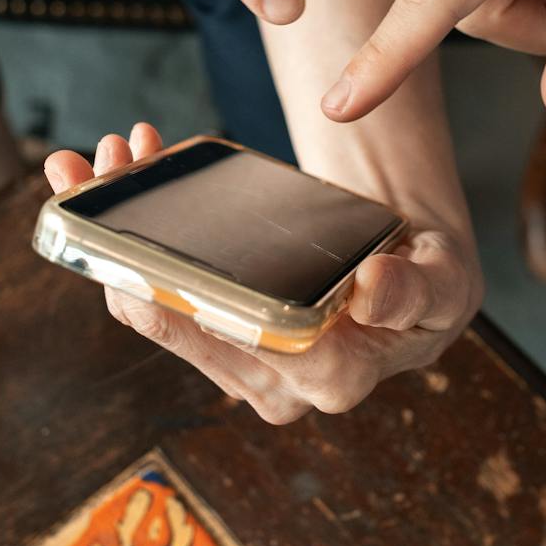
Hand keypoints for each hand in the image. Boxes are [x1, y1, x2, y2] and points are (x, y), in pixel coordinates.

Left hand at [44, 124, 482, 422]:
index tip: (160, 246)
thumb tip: (372, 288)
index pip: (252, 348)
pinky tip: (115, 178)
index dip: (198, 299)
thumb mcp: (443, 281)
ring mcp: (236, 364)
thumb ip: (416, 291)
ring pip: (151, 305)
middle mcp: (275, 385)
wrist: (409, 275)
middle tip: (109, 168)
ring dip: (114, 232)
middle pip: (181, 323)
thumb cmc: (429, 278)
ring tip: (102, 159)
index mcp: (335, 378)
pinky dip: (125, 236)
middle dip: (128, 246)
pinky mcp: (212, 337)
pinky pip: (152, 293)